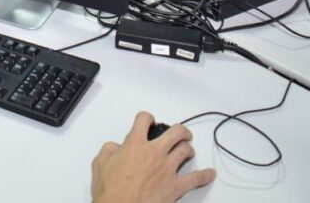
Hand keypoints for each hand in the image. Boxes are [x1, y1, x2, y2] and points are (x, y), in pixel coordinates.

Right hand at [91, 112, 214, 202]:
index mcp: (135, 144)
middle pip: (175, 132)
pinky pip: (196, 179)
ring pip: (186, 150)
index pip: (144, 119)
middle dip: (179, 130)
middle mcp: (154, 152)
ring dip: (188, 148)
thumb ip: (109, 149)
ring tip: (187, 150)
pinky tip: (209, 174)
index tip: (148, 121)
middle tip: (179, 133)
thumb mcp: (99, 163)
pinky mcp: (176, 187)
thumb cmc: (109, 191)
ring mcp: (168, 169)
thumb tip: (117, 147)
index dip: (146, 118)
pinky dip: (205, 176)